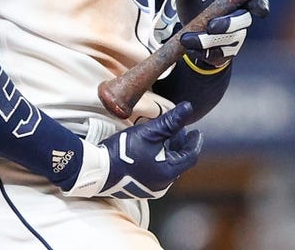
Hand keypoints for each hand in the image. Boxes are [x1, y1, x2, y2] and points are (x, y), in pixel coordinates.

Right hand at [62, 102, 201, 198]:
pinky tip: (151, 148)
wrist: (98, 169)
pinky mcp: (140, 187)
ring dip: (168, 151)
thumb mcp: (150, 131)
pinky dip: (158, 159)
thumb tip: (188, 108)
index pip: (190, 156)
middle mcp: (163, 184)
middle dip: (180, 144)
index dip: (194, 142)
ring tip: (164, 135)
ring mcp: (151, 188)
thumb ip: (171, 120)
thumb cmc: (124, 151)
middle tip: (178, 129)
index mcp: (168, 172)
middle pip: (178, 161)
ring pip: (167, 166)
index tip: (196, 132)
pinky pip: (156, 172)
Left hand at [171, 0, 268, 69]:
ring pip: (228, 41)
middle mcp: (240, 19)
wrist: (189, 33)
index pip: (256, 1)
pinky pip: (218, 55)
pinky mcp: (226, 54)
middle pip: (243, 22)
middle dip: (228, 24)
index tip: (260, 10)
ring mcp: (235, 38)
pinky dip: (202, 52)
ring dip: (207, 40)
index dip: (260, 6)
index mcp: (237, 0)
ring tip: (186, 38)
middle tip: (211, 26)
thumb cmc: (195, 6)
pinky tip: (188, 47)